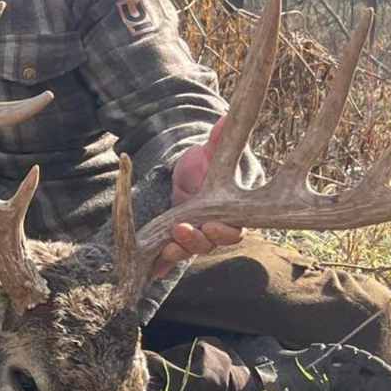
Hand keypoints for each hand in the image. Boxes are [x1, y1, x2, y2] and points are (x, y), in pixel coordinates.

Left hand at [154, 117, 244, 278]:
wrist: (184, 172)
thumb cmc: (203, 161)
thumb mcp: (209, 150)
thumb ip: (219, 139)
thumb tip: (224, 118)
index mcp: (232, 210)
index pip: (235, 228)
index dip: (225, 231)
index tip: (211, 225)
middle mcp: (216, 227)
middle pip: (212, 243)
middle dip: (197, 241)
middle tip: (181, 231)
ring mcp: (197, 234)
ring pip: (192, 250)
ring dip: (180, 251)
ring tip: (167, 248)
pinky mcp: (178, 238)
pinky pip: (173, 256)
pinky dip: (164, 265)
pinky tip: (155, 272)